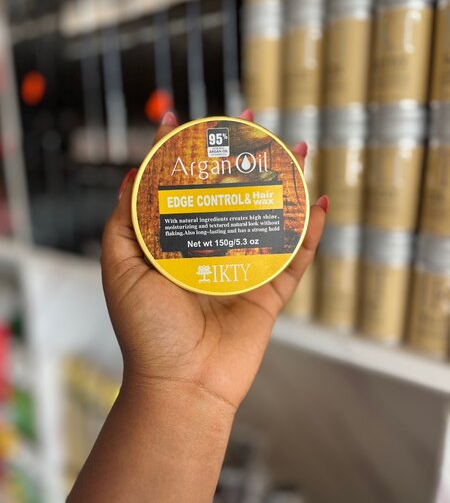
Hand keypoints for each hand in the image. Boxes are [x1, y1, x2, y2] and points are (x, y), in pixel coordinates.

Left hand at [101, 110, 327, 411]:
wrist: (182, 384)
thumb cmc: (147, 330)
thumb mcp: (121, 268)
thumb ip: (124, 222)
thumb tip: (132, 174)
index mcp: (175, 245)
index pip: (181, 187)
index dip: (182, 152)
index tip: (182, 118)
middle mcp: (210, 251)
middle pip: (230, 194)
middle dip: (240, 156)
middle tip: (249, 121)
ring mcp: (243, 270)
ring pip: (268, 218)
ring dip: (285, 183)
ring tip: (295, 149)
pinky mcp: (270, 294)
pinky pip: (297, 258)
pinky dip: (311, 232)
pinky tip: (320, 202)